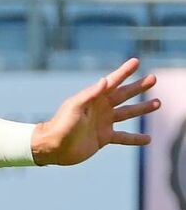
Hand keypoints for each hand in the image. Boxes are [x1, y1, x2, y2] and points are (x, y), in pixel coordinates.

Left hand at [33, 59, 157, 166]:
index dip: (124, 72)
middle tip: (153, 79)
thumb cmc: (60, 125)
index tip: (136, 62)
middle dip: (139, 87)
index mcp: (94, 98)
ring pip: (128, 113)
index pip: (113, 82)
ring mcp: (104, 123)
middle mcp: (101, 109)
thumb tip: (105, 80)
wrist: (53, 147)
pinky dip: (135, 138)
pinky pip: (123, 137)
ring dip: (142, 108)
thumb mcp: (75, 107)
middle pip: (124, 95)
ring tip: (157, 103)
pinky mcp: (104, 138)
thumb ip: (90, 94)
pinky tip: (147, 139)